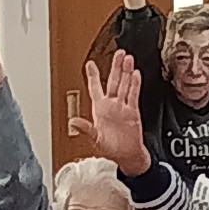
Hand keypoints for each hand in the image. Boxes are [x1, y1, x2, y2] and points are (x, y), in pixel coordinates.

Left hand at [71, 51, 150, 176]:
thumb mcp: (94, 139)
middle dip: (115, 67)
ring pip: (124, 85)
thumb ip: (85, 129)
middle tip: (118, 53)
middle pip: (113, 81)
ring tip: (128, 59)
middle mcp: (111, 106)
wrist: (127, 156)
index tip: (90, 64)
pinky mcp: (133, 112)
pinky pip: (134, 95)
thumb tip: (73, 122)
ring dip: (126, 72)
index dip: (92, 76)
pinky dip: (135, 84)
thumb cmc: (111, 149)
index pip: (95, 88)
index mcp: (100, 109)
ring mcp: (123, 107)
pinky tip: (135, 74)